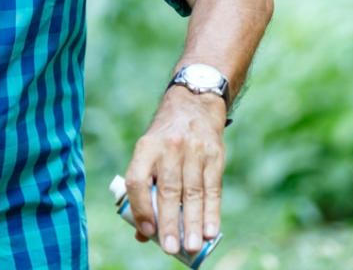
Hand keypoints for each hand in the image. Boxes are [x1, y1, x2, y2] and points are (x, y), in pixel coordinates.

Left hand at [124, 87, 226, 254]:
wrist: (195, 103)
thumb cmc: (166, 139)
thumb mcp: (148, 152)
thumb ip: (144, 189)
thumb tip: (143, 233)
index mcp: (146, 147)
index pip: (137, 180)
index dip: (140, 207)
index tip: (146, 231)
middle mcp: (169, 148)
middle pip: (168, 190)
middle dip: (170, 222)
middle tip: (170, 248)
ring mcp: (194, 150)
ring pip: (192, 192)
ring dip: (193, 223)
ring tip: (192, 246)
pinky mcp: (215, 155)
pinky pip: (213, 188)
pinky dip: (212, 212)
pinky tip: (211, 231)